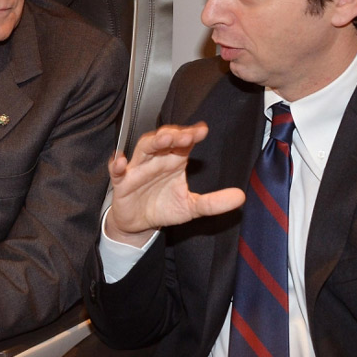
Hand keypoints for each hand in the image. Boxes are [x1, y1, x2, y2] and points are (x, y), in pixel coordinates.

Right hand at [106, 122, 244, 245]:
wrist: (139, 225)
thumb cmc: (163, 208)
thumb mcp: (191, 207)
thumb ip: (213, 202)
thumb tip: (240, 198)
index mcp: (173, 161)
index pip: (183, 142)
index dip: (191, 134)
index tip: (202, 131)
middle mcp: (156, 160)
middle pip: (163, 140)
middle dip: (173, 135)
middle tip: (185, 136)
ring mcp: (138, 169)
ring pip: (143, 149)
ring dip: (152, 143)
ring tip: (163, 140)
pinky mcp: (122, 183)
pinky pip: (117, 171)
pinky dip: (117, 164)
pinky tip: (122, 161)